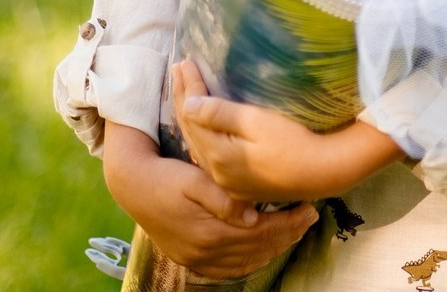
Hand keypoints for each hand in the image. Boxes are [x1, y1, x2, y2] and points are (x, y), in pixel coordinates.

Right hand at [102, 121, 317, 278]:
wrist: (135, 187)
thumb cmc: (169, 177)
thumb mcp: (195, 179)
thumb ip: (222, 198)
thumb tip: (251, 216)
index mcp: (210, 232)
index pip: (261, 232)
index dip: (288, 222)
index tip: (309, 208)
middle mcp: (206, 252)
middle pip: (257, 248)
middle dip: (288, 234)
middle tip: (311, 218)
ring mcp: (198, 259)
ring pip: (246, 261)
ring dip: (274, 247)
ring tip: (295, 232)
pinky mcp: (192, 259)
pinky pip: (229, 268)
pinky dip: (251, 260)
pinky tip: (264, 250)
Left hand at [174, 60, 403, 201]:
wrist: (321, 171)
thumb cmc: (293, 140)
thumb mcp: (257, 121)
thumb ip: (220, 114)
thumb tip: (188, 103)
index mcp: (219, 155)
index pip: (194, 115)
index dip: (189, 87)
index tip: (184, 62)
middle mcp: (217, 171)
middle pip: (192, 131)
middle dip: (183, 98)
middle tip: (178, 70)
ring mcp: (228, 181)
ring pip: (198, 145)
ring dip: (190, 118)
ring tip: (184, 94)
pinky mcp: (239, 184)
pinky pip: (210, 156)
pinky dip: (201, 136)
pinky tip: (201, 128)